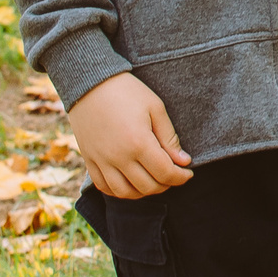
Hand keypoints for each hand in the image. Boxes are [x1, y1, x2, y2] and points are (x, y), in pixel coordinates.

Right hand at [68, 70, 193, 198]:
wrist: (89, 83)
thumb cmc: (127, 91)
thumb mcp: (155, 108)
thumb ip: (169, 138)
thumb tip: (183, 161)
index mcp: (138, 143)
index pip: (165, 173)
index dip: (181, 177)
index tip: (188, 172)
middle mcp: (118, 157)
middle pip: (147, 186)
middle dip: (166, 185)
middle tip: (174, 175)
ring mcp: (101, 161)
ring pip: (125, 193)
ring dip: (144, 192)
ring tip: (155, 180)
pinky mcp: (89, 160)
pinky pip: (104, 187)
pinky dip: (119, 191)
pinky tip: (131, 183)